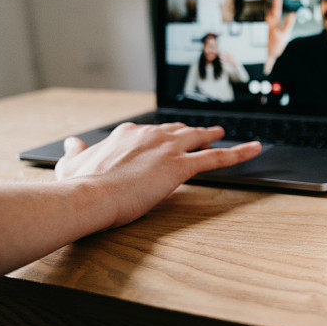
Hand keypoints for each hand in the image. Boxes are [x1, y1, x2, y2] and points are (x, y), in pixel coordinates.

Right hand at [55, 123, 261, 227]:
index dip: (159, 137)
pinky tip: (254, 150)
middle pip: (177, 130)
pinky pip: (218, 158)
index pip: (149, 132)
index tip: (163, 139)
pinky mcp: (181, 165)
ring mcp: (168, 148)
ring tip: (223, 134)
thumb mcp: (72, 164)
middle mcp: (150, 135)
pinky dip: (239, 153)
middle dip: (189, 131)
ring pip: (199, 138)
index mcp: (126, 134)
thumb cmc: (80, 186)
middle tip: (201, 131)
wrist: (89, 195)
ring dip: (213, 136)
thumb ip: (75, 153)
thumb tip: (72, 143)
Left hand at [265, 0, 295, 63]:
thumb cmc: (274, 46)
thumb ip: (288, 23)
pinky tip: (275, 3)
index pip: (276, 5)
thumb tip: (292, 14)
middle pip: (272, 2)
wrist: (264, 54)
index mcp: (273, 21)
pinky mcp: (267, 24)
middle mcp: (268, 19)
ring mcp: (267, 21)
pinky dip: (274, 5)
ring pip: (270, 6)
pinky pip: (271, 11)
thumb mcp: (284, 35)